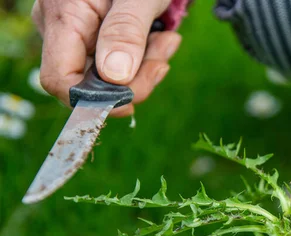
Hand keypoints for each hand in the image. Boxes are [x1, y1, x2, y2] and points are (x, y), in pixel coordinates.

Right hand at [32, 0, 180, 116]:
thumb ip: (125, 32)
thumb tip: (114, 79)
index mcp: (64, 17)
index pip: (60, 81)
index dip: (95, 100)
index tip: (134, 98)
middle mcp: (62, 29)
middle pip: (91, 84)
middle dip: (134, 80)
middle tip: (166, 51)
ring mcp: (77, 34)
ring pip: (108, 77)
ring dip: (145, 67)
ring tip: (168, 38)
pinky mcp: (96, 36)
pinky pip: (117, 64)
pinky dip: (143, 58)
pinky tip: (161, 36)